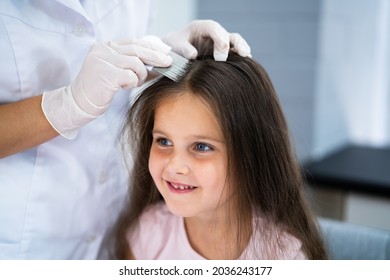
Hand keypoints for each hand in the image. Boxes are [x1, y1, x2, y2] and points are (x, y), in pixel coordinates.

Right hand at [41, 36, 171, 138]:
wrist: (79, 102)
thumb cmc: (99, 88)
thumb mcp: (114, 70)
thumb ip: (129, 63)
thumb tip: (157, 62)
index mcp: (105, 46)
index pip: (133, 42)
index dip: (150, 46)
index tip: (164, 52)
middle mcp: (103, 50)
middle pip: (137, 50)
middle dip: (156, 56)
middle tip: (169, 62)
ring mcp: (104, 61)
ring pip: (136, 63)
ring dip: (141, 75)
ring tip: (135, 82)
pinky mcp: (107, 75)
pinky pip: (131, 77)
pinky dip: (133, 83)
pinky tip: (125, 87)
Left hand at [162, 20, 250, 60]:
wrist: (175, 51)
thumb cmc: (175, 46)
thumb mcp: (176, 46)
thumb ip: (184, 49)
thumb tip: (193, 56)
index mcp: (203, 27)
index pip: (215, 29)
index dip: (221, 41)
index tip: (221, 58)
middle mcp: (215, 34)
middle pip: (231, 36)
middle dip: (238, 45)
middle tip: (242, 56)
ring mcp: (221, 44)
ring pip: (237, 45)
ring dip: (243, 52)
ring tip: (248, 62)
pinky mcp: (223, 54)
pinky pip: (234, 56)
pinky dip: (239, 61)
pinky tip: (243, 70)